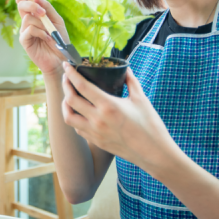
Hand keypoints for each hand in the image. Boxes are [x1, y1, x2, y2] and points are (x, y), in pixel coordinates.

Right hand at [16, 0, 70, 76]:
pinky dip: (40, 32)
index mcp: (34, 15)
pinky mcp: (24, 41)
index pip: (23, 1)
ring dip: (41, 24)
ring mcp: (25, 31)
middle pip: (21, 6)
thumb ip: (47, 7)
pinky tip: (47, 38)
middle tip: (42, 12)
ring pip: (28, 19)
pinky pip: (29, 30)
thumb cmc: (60, 39)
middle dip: (31, 5)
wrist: (61, 58)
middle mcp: (27, 22)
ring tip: (50, 32)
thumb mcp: (57, 20)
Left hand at [61, 62, 182, 176]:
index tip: (66, 65)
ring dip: (65, 105)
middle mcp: (98, 120)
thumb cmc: (150, 126)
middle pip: (70, 100)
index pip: (82, 86)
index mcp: (108, 106)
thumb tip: (126, 69)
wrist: (153, 153)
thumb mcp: (141, 99)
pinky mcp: (96, 142)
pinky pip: (77, 129)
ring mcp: (95, 133)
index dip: (71, 74)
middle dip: (65, 85)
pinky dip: (74, 118)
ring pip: (69, 117)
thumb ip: (131, 81)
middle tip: (66, 77)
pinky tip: (79, 112)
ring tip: (68, 96)